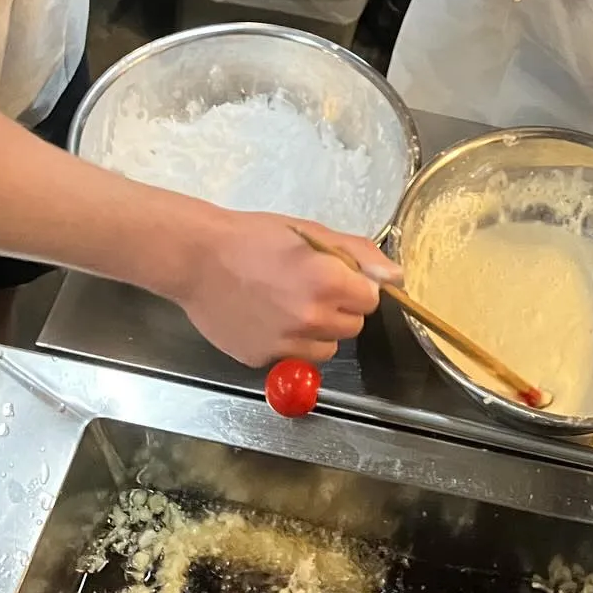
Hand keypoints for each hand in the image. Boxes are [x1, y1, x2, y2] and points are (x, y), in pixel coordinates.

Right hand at [174, 211, 399, 365]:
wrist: (197, 258)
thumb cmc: (254, 237)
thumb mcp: (310, 232)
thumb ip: (359, 254)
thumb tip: (396, 278)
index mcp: (327, 283)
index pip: (371, 300)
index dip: (356, 286)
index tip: (337, 275)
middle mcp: (310, 319)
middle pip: (353, 326)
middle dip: (340, 307)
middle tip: (311, 286)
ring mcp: (285, 344)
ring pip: (328, 347)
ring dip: (319, 330)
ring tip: (290, 303)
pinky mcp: (262, 360)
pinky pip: (295, 356)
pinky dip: (290, 342)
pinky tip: (268, 317)